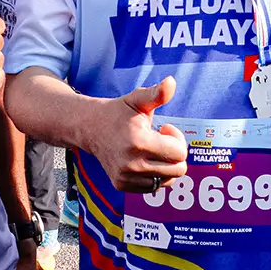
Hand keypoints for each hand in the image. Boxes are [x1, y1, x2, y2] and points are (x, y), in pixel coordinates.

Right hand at [83, 77, 187, 192]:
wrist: (90, 128)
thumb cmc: (119, 112)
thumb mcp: (138, 99)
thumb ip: (157, 93)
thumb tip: (171, 82)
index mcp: (139, 142)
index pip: (180, 153)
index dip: (177, 139)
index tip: (164, 129)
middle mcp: (132, 164)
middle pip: (178, 170)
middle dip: (175, 153)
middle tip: (160, 139)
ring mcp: (126, 177)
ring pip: (168, 180)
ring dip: (166, 165)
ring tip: (152, 150)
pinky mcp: (121, 185)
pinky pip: (154, 187)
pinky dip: (155, 175)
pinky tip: (144, 159)